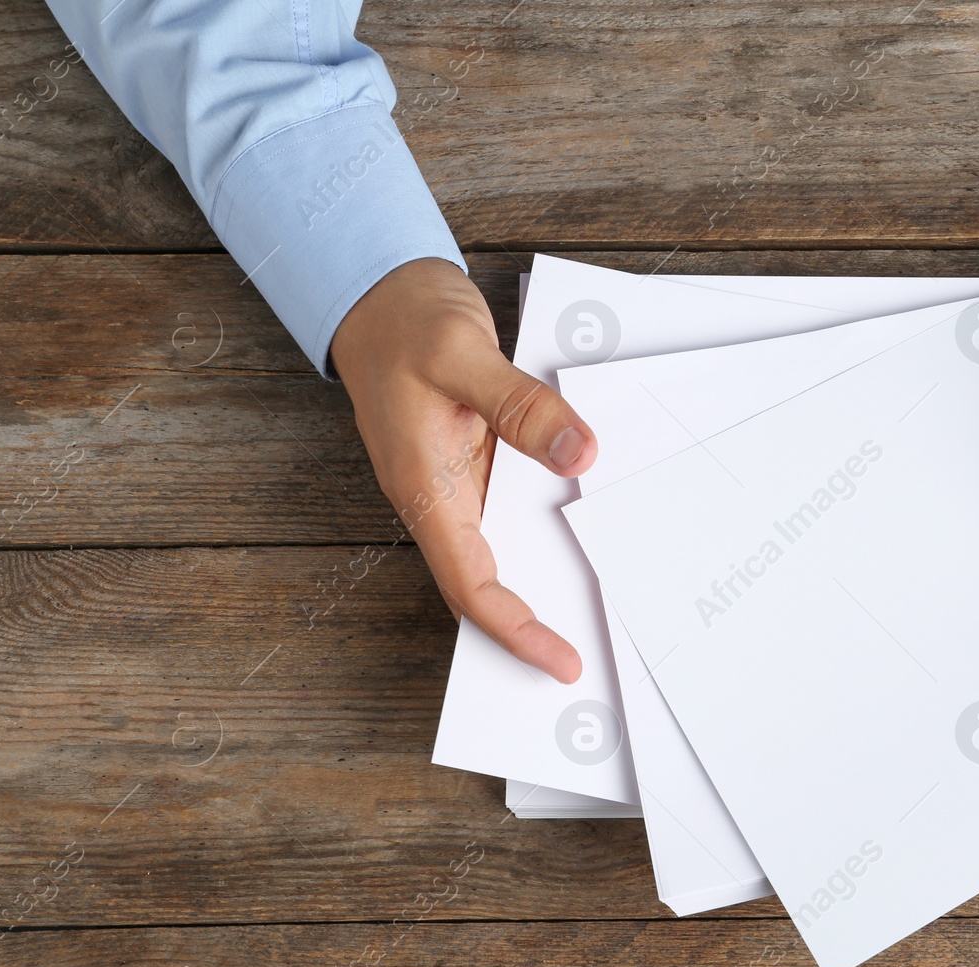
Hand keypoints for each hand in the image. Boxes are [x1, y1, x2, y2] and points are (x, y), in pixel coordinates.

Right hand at [331, 258, 596, 681]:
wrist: (378, 295)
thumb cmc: (406, 323)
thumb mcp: (463, 353)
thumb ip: (521, 407)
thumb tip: (581, 455)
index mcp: (424, 486)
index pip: (471, 583)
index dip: (515, 628)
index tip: (560, 658)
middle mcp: (437, 496)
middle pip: (483, 586)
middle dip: (532, 627)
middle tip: (593, 654)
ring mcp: (454, 484)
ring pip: (500, 554)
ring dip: (543, 584)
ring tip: (600, 612)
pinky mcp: (473, 464)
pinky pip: (511, 513)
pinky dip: (546, 531)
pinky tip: (585, 535)